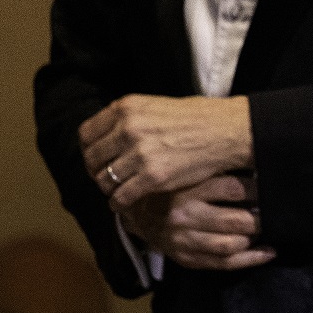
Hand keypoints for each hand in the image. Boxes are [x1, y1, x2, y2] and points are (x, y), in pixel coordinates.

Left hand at [80, 94, 252, 207]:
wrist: (225, 131)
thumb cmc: (198, 119)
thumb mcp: (156, 107)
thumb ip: (132, 119)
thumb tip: (114, 135)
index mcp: (125, 108)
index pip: (87, 133)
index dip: (89, 150)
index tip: (97, 159)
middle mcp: (127, 129)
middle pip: (93, 158)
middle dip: (97, 172)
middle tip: (108, 179)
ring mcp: (139, 154)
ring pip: (105, 179)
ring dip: (109, 189)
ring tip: (119, 192)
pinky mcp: (153, 176)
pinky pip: (122, 196)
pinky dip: (120, 204)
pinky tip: (124, 205)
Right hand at [119, 174, 275, 270]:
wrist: (131, 210)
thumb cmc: (167, 185)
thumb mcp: (182, 169)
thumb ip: (210, 166)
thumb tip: (251, 158)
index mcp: (186, 188)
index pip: (231, 189)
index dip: (257, 189)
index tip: (270, 186)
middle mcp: (184, 215)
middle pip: (234, 221)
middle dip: (261, 218)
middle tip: (274, 211)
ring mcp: (184, 240)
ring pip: (231, 244)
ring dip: (255, 238)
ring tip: (268, 229)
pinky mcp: (186, 257)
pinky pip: (224, 263)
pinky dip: (251, 259)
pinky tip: (268, 252)